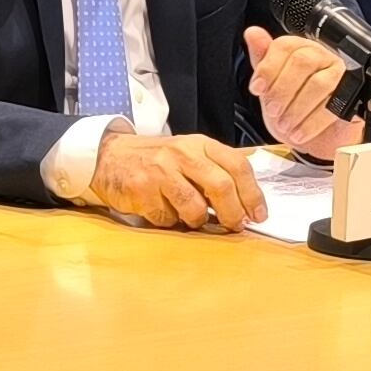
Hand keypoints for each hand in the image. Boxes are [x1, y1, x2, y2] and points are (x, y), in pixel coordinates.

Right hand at [89, 128, 265, 231]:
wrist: (111, 156)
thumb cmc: (157, 159)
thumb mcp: (190, 153)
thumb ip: (217, 167)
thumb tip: (248, 189)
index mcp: (200, 144)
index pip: (237, 166)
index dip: (253, 193)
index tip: (259, 214)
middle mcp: (182, 154)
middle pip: (221, 186)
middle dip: (233, 213)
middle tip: (236, 226)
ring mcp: (160, 171)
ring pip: (195, 208)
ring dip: (198, 221)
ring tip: (192, 218)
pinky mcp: (142, 190)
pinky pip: (167, 218)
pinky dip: (170, 222)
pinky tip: (164, 211)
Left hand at [241, 25, 359, 158]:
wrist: (314, 136)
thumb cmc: (292, 106)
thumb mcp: (270, 85)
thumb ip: (262, 59)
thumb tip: (252, 33)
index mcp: (301, 48)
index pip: (285, 46)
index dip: (268, 68)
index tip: (257, 89)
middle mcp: (323, 56)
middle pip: (303, 61)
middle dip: (283, 90)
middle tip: (273, 110)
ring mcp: (341, 74)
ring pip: (320, 83)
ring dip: (297, 108)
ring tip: (285, 125)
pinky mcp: (353, 97)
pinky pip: (335, 105)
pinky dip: (312, 123)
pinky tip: (299, 132)